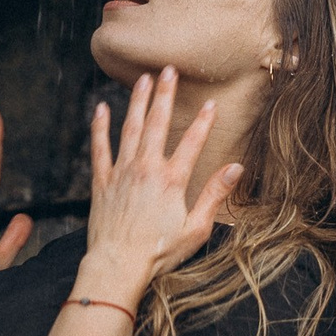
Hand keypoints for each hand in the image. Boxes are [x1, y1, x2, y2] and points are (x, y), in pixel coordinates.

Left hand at [78, 66, 242, 304]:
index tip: (210, 103)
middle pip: (158, 123)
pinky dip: (99, 126)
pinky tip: (101, 108)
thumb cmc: (159, 252)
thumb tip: (236, 169)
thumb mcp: (196, 229)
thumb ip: (214, 195)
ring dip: (137, 101)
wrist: (117, 265)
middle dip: (165, 95)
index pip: (193, 142)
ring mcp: (121, 172)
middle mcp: (146, 169)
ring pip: (130, 128)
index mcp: (172, 180)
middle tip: (169, 70)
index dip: (203, 121)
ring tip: (143, 79)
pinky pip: (100, 147)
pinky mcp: (102, 181)